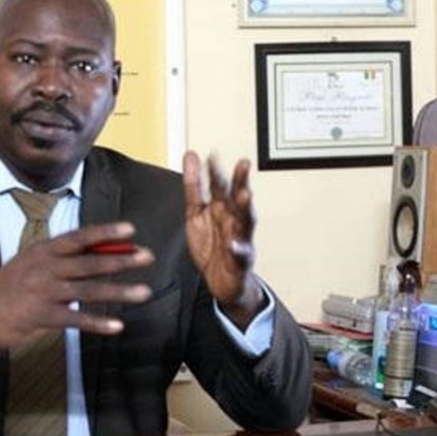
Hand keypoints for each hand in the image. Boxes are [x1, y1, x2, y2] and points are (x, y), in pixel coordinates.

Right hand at [0, 223, 153, 366]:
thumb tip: (95, 258)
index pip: (79, 237)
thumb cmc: (5, 290)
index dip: (105, 233)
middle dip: (121, 259)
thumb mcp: (28, 266)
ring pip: (88, 289)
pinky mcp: (40, 316)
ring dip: (119, 291)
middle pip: (89, 261)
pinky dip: (97, 322)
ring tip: (144, 293)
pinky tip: (116, 326)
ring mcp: (42, 291)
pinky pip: (75, 319)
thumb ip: (58, 262)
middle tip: (147, 257)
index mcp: (42, 251)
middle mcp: (44, 267)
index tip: (130, 230)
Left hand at [182, 151, 265, 329]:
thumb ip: (194, 185)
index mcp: (222, 207)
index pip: (219, 186)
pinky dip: (238, 248)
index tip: (211, 155)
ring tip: (245, 195)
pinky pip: (240, 253)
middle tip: (242, 164)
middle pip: (238, 197)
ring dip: (245, 207)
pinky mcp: (241, 259)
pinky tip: (234, 244)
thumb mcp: (196, 211)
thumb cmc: (212, 244)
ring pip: (245, 220)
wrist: (221, 280)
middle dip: (240, 181)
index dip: (215, 171)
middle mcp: (233, 219)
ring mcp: (240, 238)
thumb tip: (191, 155)